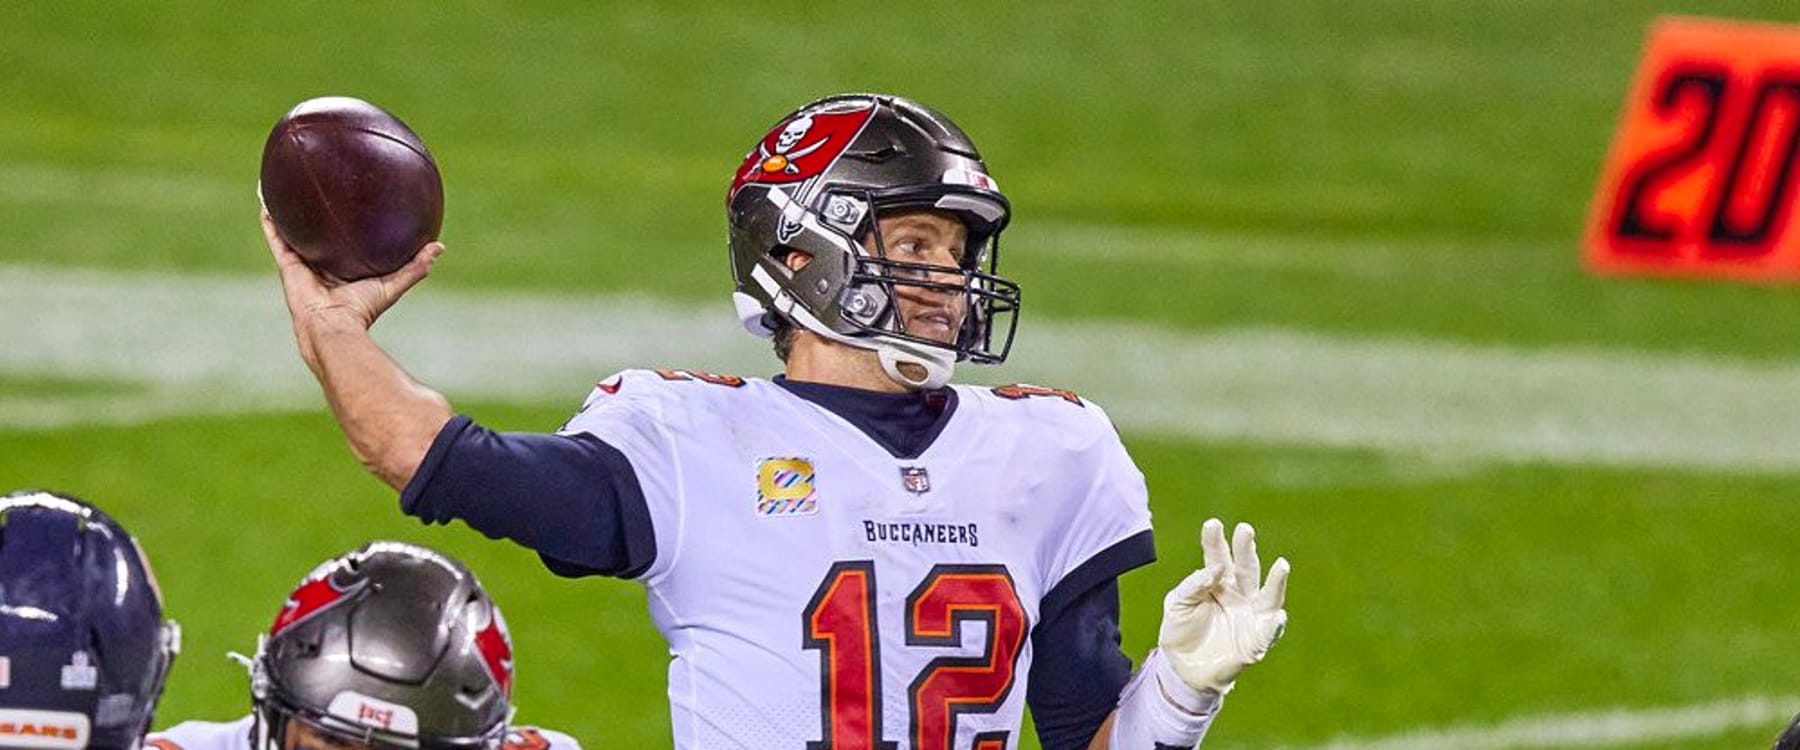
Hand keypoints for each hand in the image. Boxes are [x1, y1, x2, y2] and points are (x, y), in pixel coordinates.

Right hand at [261, 210, 440, 365]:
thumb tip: (439, 247)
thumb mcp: (393, 284)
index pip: (346, 245)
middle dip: (317, 219)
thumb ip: (415, 267)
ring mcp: (303, 264)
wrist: (333, 326)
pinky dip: (270, 221)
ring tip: (287, 190)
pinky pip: (277, 237)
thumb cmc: (363, 310)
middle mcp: (322, 265)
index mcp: (344, 270)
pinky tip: (266, 201)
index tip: (352, 208)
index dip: (348, 229)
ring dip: (289, 214)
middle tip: (319, 192)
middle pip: (319, 236)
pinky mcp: (287, 264)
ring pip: (294, 233)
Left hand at [1157, 518, 1288, 694]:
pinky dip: (1274, 626)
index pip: (1217, 556)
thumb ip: (1192, 586)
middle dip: (1246, 549)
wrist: (1181, 668)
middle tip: (1245, 530)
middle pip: (1245, 568)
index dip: (1215, 541)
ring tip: (1282, 565)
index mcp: (1217, 581)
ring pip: (1268, 596)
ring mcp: (1249, 616)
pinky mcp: (1254, 642)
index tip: (1213, 524)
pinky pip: (1267, 633)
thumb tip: (1212, 571)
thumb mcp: (1177, 604)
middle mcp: (1238, 594)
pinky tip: (1277, 616)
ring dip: (1276, 581)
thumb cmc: (1180, 630)